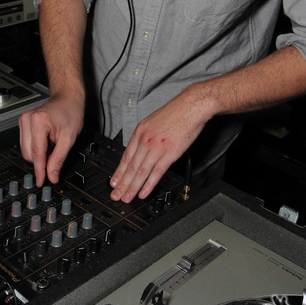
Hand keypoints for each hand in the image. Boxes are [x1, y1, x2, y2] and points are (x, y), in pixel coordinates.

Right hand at [19, 95, 83, 186]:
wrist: (68, 98)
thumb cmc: (71, 113)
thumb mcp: (69, 138)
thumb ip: (59, 159)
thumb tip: (52, 175)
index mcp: (38, 122)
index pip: (37, 154)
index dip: (40, 171)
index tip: (41, 182)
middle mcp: (27, 120)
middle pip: (29, 154)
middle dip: (41, 160)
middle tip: (56, 153)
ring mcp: (23, 121)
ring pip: (26, 151)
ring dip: (39, 154)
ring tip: (52, 143)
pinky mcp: (23, 123)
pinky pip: (26, 144)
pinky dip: (36, 147)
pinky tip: (46, 140)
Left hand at [109, 88, 206, 202]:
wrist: (191, 106)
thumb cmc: (176, 112)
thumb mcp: (153, 121)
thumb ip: (146, 135)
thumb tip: (142, 149)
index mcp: (140, 131)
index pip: (126, 156)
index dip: (119, 171)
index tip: (114, 182)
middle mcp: (145, 140)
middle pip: (130, 166)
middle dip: (122, 183)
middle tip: (115, 195)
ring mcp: (156, 148)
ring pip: (140, 172)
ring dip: (132, 187)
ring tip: (127, 198)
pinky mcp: (169, 154)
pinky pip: (156, 173)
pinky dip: (148, 185)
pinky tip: (143, 193)